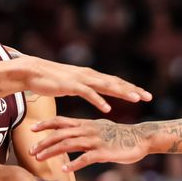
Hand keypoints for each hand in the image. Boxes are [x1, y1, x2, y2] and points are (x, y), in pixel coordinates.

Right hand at [21, 56, 151, 112]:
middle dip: (133, 89)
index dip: (130, 88)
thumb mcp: (70, 84)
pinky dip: (98, 100)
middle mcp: (89, 75)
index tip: (144, 95)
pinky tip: (107, 108)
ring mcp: (80, 79)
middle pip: (115, 83)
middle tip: (149, 97)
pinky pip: (87, 94)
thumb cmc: (49, 80)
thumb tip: (92, 94)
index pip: (115, 82)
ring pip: (106, 86)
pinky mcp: (70, 85)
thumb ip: (83, 88)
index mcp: (90, 76)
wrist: (32, 72)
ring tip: (136, 99)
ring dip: (122, 92)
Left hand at [29, 116, 148, 171]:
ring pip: (69, 144)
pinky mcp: (104, 152)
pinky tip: (64, 169)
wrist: (141, 138)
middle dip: (43, 142)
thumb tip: (69, 133)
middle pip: (60, 134)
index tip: (31, 128)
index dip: (45, 124)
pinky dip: (74, 163)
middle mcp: (87, 130)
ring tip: (39, 159)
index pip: (61, 121)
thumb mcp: (98, 128)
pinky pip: (86, 158)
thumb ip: (83, 130)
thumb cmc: (119, 134)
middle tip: (30, 151)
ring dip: (52, 152)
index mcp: (85, 124)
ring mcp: (95, 141)